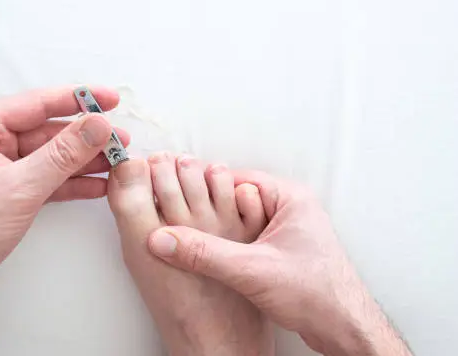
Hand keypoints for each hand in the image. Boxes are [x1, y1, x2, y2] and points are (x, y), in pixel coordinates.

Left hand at [0, 86, 127, 289]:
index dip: (76, 99)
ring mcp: (4, 168)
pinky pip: (50, 178)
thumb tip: (96, 126)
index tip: (108, 99)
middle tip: (119, 138)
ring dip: (84, 160)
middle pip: (48, 131)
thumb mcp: (21, 186)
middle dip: (86, 136)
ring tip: (117, 161)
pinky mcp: (14, 190)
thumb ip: (62, 154)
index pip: (36, 104)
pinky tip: (99, 184)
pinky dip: (73, 181)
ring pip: (53, 156)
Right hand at [146, 170, 411, 355]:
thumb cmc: (317, 294)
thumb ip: (204, 254)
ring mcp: (284, 229)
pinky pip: (244, 237)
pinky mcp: (279, 250)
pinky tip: (211, 258)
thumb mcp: (252, 270)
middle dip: (206, 212)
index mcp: (288, 197)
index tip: (172, 199)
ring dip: (217, 231)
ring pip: (236, 220)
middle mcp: (287, 208)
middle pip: (231, 199)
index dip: (200, 189)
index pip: (232, 179)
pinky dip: (227, 245)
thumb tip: (164, 240)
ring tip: (192, 242)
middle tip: (178, 223)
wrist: (343, 329)